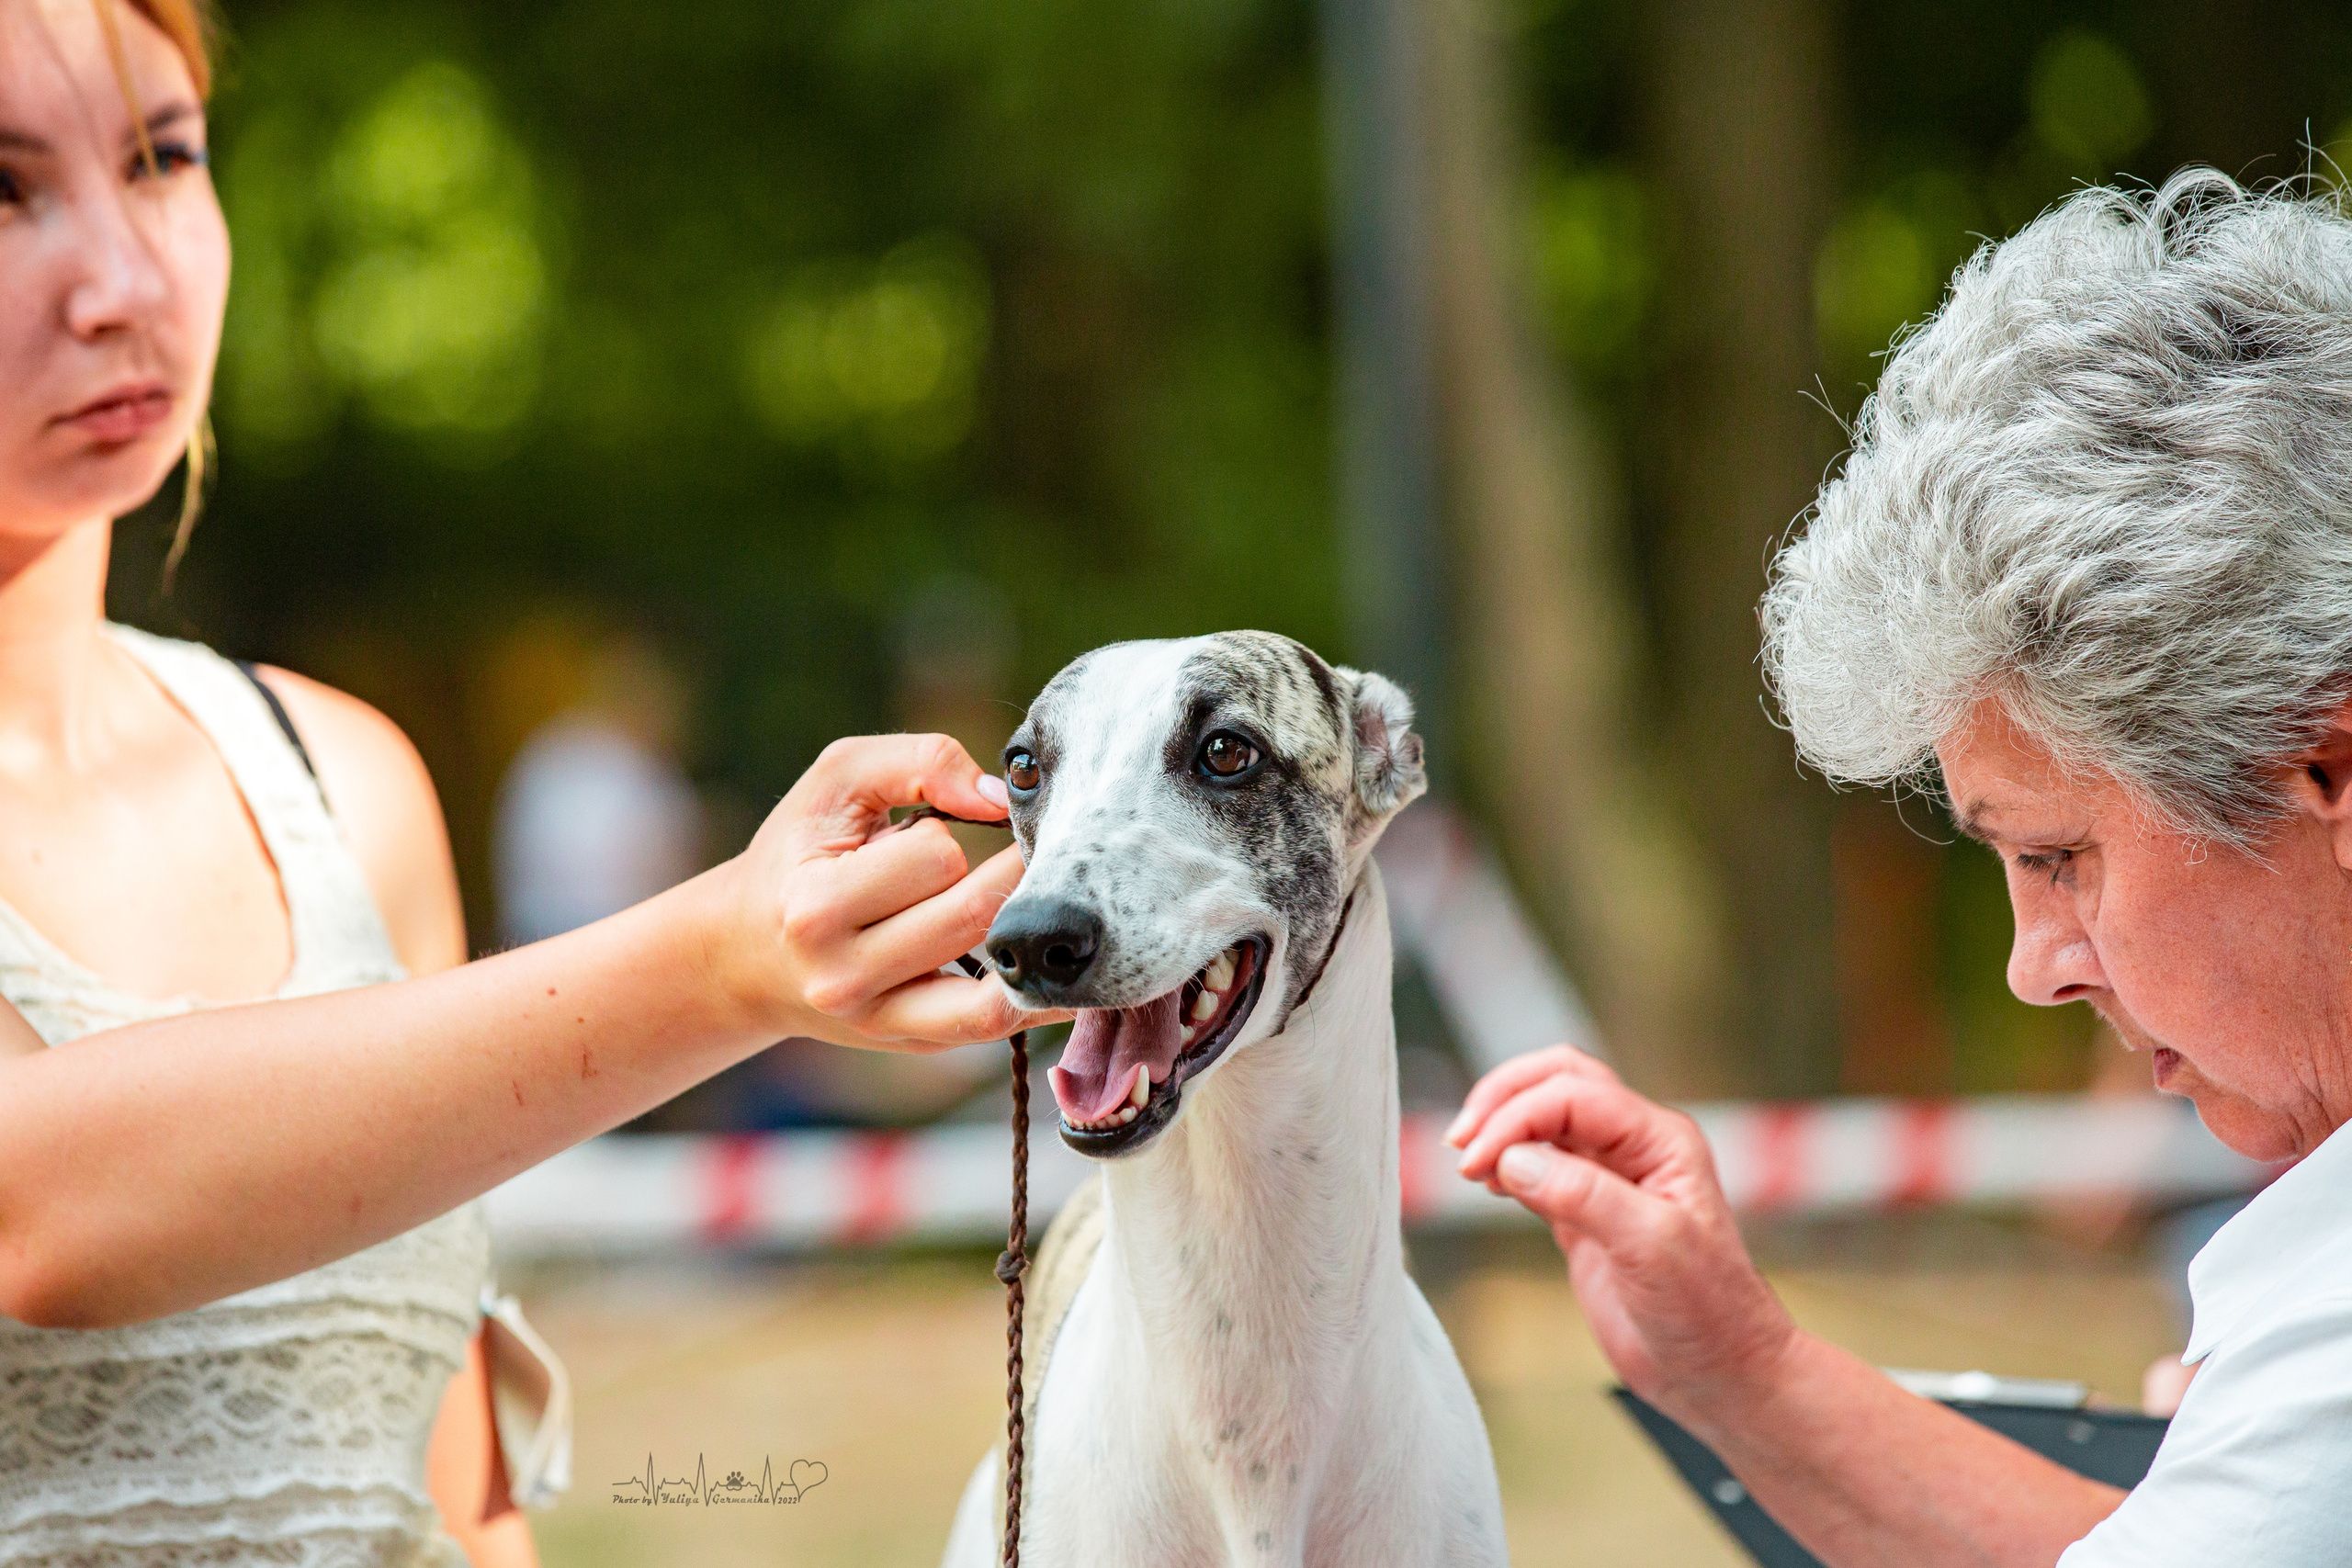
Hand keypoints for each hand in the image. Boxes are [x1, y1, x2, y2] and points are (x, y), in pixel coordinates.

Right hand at [712, 733, 1070, 1051]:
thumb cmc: (799, 853)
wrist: (747, 954)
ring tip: (1054, 896)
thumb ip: (918, 761)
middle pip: (973, 915)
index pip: (934, 858)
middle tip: (1034, 843)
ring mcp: (884, 1021)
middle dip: (1010, 870)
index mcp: (816, 907)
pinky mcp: (919, 1043)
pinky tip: (1071, 967)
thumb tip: (999, 793)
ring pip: (1000, 982)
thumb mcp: (836, 782)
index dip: (951, 831)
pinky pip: (1000, 1023)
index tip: (939, 823)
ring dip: (1031, 931)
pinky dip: (1045, 996)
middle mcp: (845, 977)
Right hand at [1446, 1046, 1795, 1426]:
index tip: (1476, 1162)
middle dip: (1503, 1099)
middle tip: (1461, 1141)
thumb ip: (1584, 1196)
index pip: (1573, 1095)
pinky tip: (1487, 1184)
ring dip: (1500, 1127)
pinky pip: (1537, 1164)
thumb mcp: (1652, 1248)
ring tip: (1467, 1165)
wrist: (1720, 1374)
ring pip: (1545, 1117)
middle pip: (1559, 1081)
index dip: (1516, 1118)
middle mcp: (1635, 1147)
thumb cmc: (1709, 1313)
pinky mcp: (1585, 1213)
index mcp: (1660, 1140)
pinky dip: (1505, 1163)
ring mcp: (1610, 1178)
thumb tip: (1513, 1159)